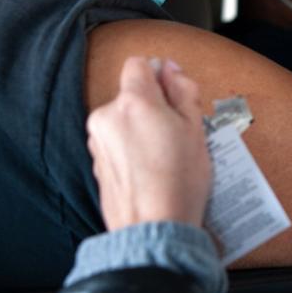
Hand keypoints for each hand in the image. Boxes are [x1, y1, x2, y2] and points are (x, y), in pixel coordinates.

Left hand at [88, 56, 210, 229]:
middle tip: (176, 133)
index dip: (159, 75)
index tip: (173, 94)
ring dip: (140, 129)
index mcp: (133, 102)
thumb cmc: (178, 183)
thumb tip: (171, 70)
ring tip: (163, 157)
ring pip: (122, 120)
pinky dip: (130, 150)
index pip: (138, 64)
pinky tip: (150, 170)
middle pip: (130, 95)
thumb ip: (182, 90)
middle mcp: (107, 116)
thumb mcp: (195, 129)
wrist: (153, 228)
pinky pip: (116, 143)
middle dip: (152, 107)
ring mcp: (98, 141)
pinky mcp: (96, 163)